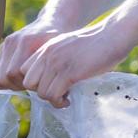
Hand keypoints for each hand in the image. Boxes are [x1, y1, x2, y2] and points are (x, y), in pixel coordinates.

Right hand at [0, 16, 60, 90]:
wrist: (52, 22)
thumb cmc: (58, 40)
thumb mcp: (59, 51)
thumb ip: (52, 67)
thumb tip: (54, 92)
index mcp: (26, 42)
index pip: (13, 73)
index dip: (23, 84)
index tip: (36, 86)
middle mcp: (12, 42)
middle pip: (3, 76)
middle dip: (16, 86)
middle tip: (30, 86)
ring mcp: (6, 44)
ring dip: (9, 84)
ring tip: (24, 82)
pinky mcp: (3, 47)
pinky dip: (3, 79)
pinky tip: (18, 78)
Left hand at [18, 18, 135, 107]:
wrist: (113, 35)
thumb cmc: (95, 44)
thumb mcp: (67, 47)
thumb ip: (56, 59)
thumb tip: (51, 80)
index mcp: (46, 48)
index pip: (24, 70)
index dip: (35, 82)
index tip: (49, 86)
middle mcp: (47, 55)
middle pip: (29, 83)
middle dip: (40, 92)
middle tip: (56, 94)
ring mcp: (57, 63)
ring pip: (41, 92)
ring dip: (52, 99)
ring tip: (65, 97)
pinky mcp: (69, 73)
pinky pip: (54, 95)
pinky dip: (60, 102)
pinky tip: (70, 99)